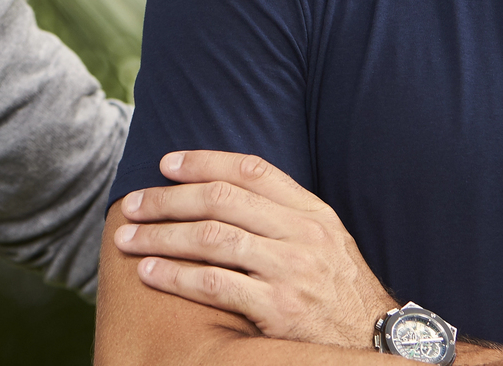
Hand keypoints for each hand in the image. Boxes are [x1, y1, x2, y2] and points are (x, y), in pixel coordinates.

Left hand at [111, 149, 391, 348]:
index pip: (250, 170)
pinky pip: (216, 285)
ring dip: (161, 237)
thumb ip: (284, 215)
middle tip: (132, 204)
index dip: (203, 162)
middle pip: (221, 201)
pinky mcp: (279, 308)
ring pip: (211, 239)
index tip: (165, 164)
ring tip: (128, 238)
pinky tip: (150, 273)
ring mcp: (291, 270)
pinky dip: (176, 277)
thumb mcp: (326, 242)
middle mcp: (302, 235)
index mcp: (312, 213)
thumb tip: (224, 191)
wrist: (374, 341)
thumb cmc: (340, 292)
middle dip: (168, 200)